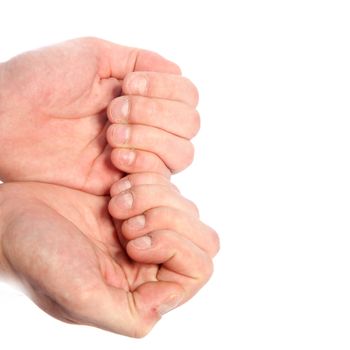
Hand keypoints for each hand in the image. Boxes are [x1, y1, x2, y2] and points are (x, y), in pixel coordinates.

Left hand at [0, 37, 198, 193]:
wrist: (7, 119)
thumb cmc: (42, 79)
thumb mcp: (93, 54)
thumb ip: (139, 59)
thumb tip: (177, 68)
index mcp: (141, 94)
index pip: (187, 95)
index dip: (166, 90)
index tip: (127, 85)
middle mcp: (146, 124)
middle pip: (190, 124)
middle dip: (157, 114)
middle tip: (113, 110)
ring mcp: (138, 153)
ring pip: (182, 153)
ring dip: (152, 139)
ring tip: (111, 135)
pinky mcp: (124, 180)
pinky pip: (158, 178)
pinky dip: (144, 163)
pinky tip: (115, 158)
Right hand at [0, 177, 217, 336]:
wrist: (12, 218)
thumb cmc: (37, 258)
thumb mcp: (80, 296)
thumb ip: (131, 313)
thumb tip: (171, 298)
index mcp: (143, 292)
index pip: (198, 269)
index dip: (172, 246)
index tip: (130, 238)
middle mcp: (150, 264)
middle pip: (202, 237)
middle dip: (167, 218)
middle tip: (123, 218)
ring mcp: (146, 230)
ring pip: (187, 208)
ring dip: (154, 197)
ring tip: (115, 203)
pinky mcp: (137, 204)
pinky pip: (168, 187)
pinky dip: (147, 181)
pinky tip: (116, 189)